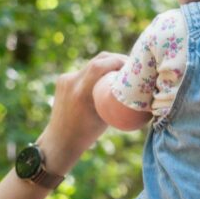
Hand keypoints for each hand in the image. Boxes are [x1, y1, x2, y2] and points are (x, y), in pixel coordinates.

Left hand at [36, 53, 126, 173]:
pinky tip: (104, 80)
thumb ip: (116, 100)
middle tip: (130, 65)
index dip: (119, 60)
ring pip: (91, 64)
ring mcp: (65, 79)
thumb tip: (139, 91)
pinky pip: (84, 71)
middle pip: (98, 59)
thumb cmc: (87, 133)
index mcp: (82, 93)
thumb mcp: (106, 117)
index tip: (133, 66)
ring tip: (120, 72)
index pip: (101, 64)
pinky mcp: (62, 80)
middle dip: (116, 59)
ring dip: (107, 65)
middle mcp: (71, 82)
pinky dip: (96, 73)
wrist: (60, 139)